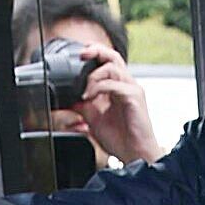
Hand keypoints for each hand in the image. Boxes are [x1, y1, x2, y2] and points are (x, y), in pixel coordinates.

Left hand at [71, 50, 161, 165]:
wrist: (135, 154)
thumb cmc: (121, 139)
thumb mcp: (94, 119)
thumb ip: (84, 106)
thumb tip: (70, 98)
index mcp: (119, 88)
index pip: (108, 62)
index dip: (95, 54)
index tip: (80, 56)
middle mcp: (127, 85)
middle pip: (113, 56)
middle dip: (96, 50)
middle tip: (82, 55)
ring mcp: (132, 89)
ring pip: (112, 67)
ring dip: (93, 77)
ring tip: (85, 93)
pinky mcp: (134, 97)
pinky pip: (113, 84)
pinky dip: (98, 88)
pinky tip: (90, 98)